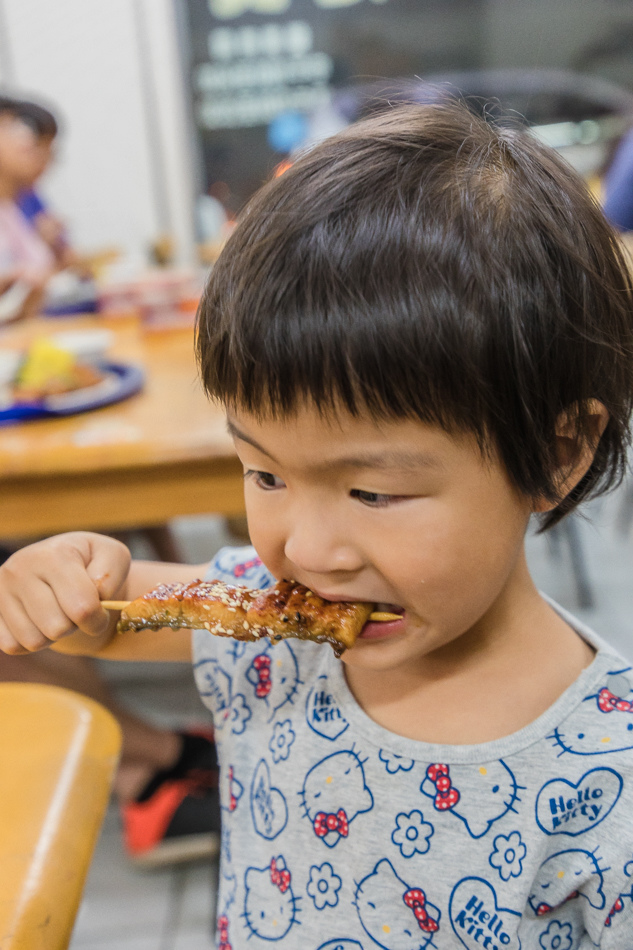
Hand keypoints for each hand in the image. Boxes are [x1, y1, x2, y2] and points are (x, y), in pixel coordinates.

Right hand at [0, 532, 130, 653]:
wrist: (59, 563)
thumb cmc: (91, 563)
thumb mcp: (113, 557)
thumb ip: (112, 572)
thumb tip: (98, 593)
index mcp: (55, 555)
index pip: (82, 608)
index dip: (98, 619)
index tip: (100, 613)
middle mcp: (21, 568)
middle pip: (57, 628)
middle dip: (74, 626)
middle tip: (75, 609)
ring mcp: (1, 589)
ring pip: (34, 641)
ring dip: (53, 635)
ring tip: (58, 612)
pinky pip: (12, 646)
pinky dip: (31, 641)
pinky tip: (39, 621)